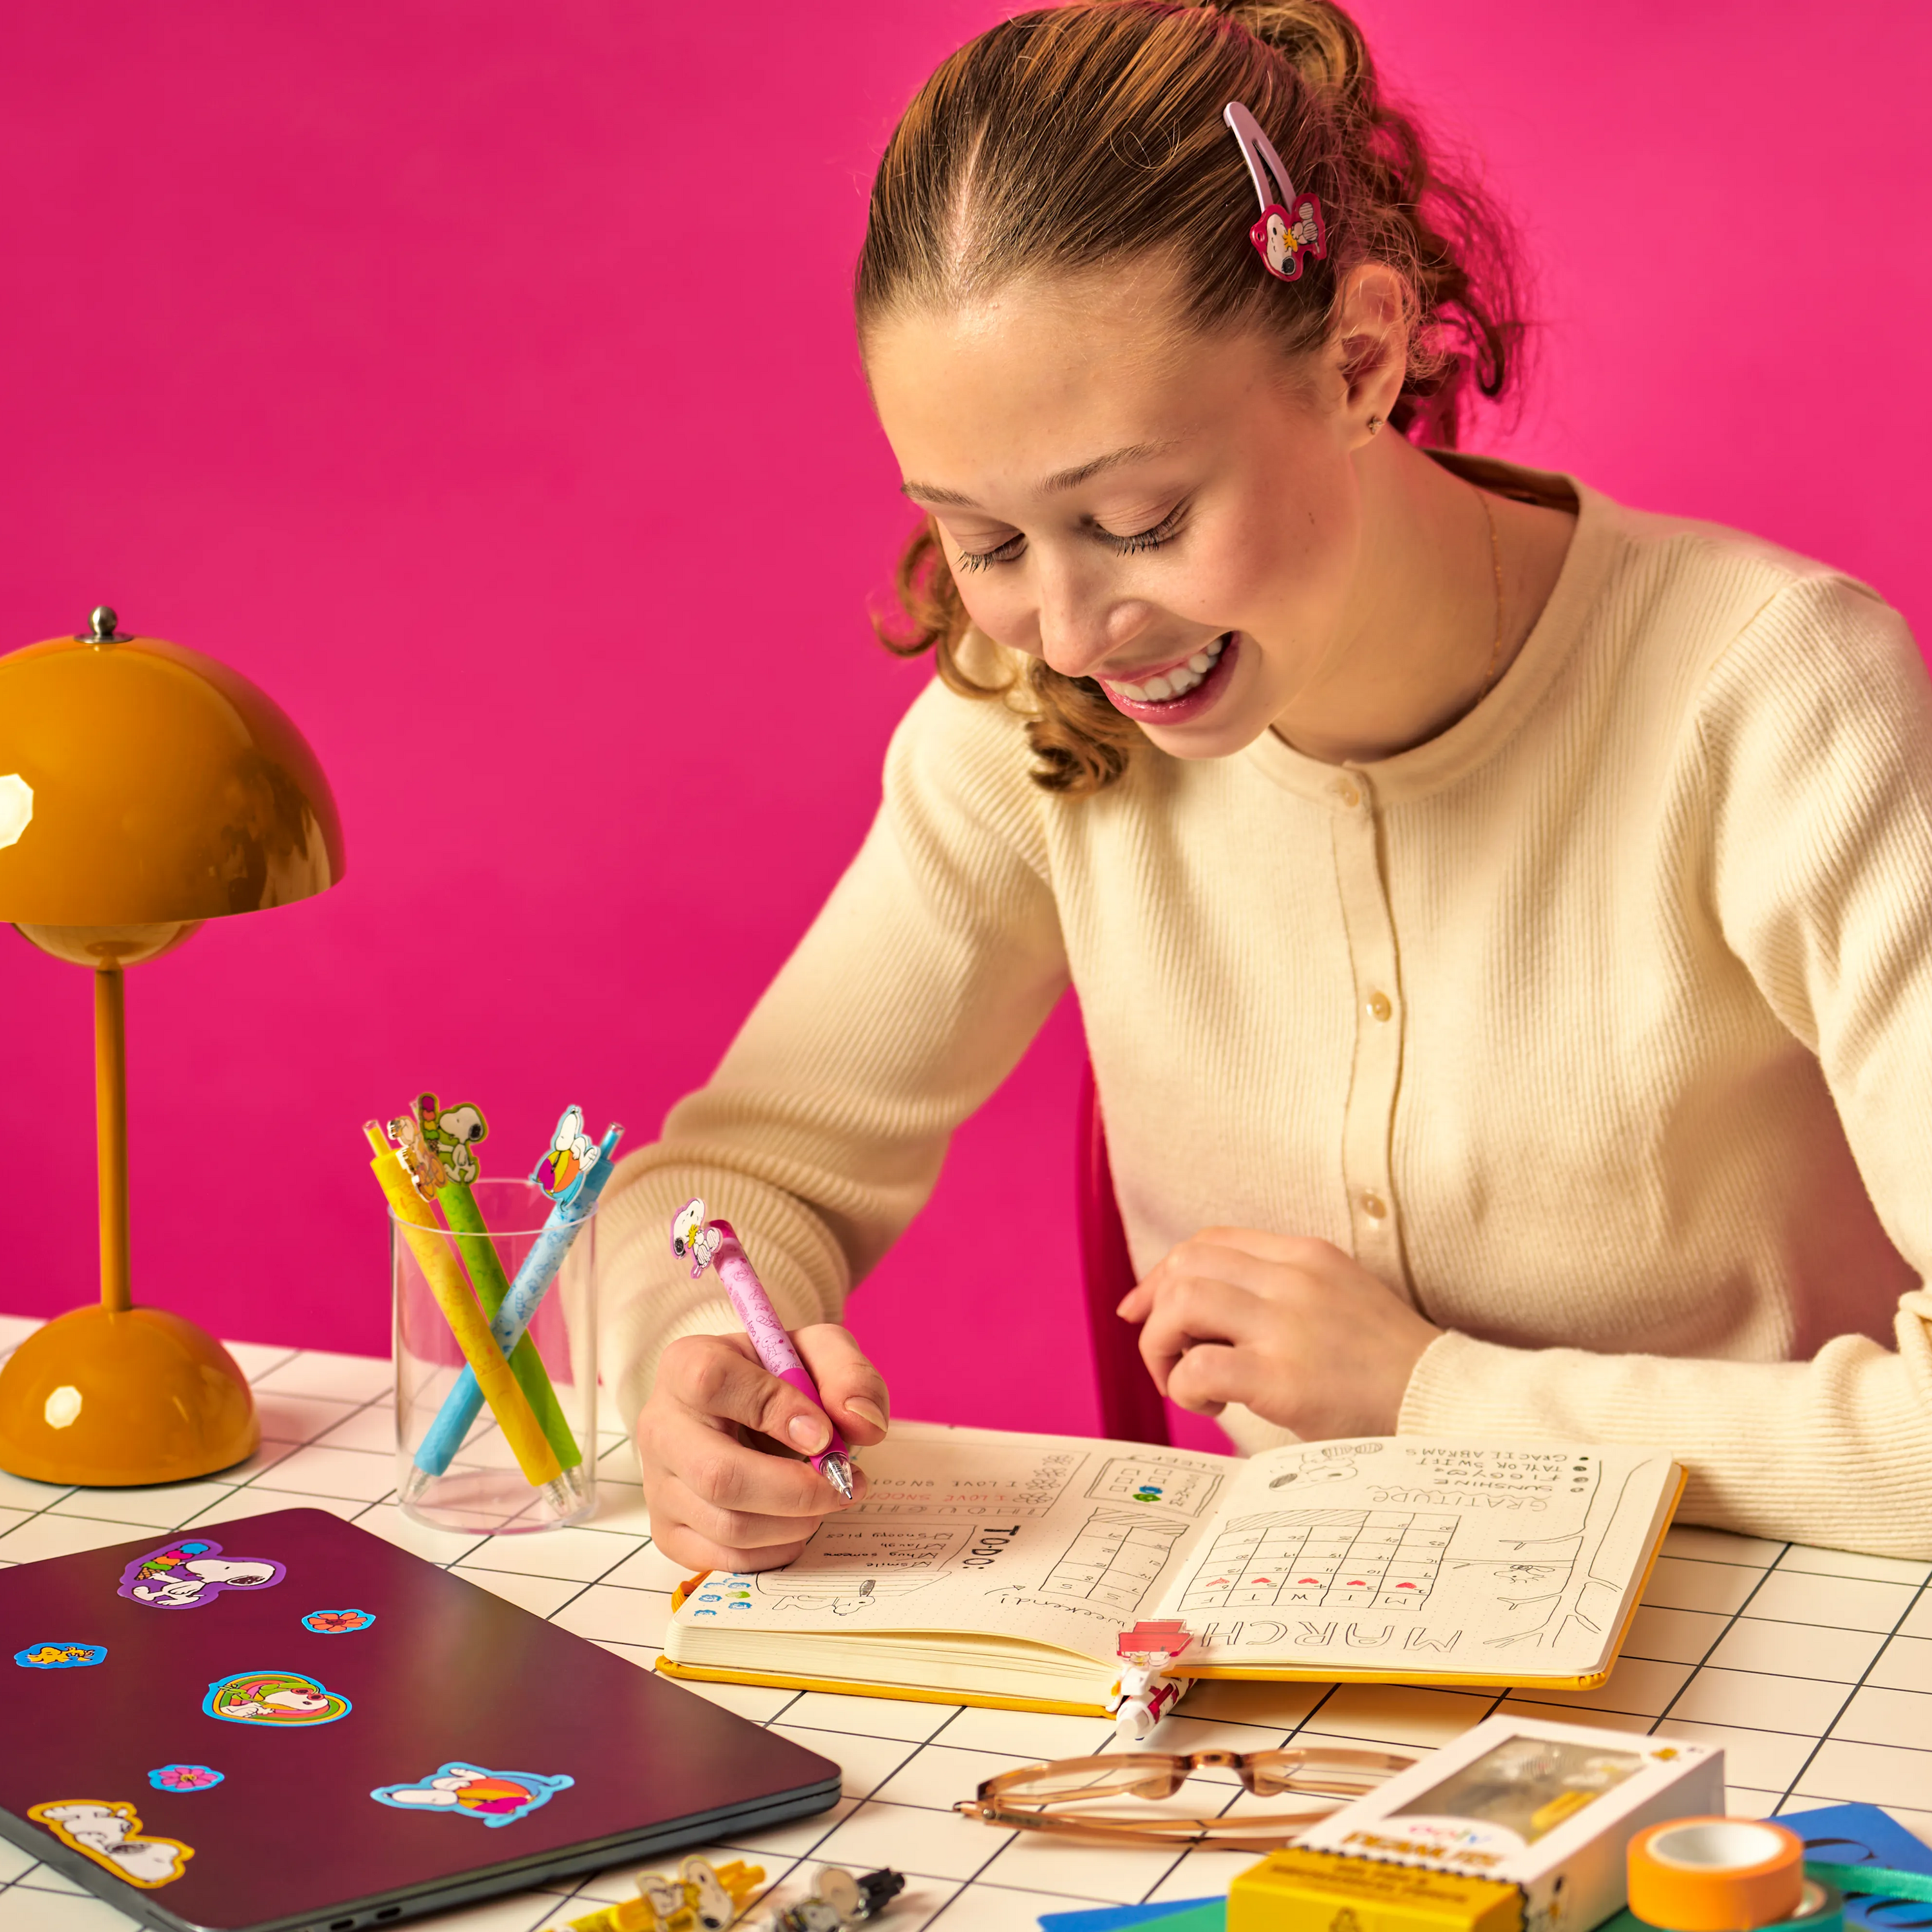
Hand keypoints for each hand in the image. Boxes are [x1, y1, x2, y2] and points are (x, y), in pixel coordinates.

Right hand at [637, 1323, 889, 1572]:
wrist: (745, 1408)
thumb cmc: (779, 1377)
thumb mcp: (818, 1353)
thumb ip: (848, 1375)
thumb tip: (861, 1423)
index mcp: (686, 1364)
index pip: (715, 1384)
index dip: (775, 1410)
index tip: (824, 1433)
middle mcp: (660, 1426)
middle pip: (718, 1475)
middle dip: (796, 1491)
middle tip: (844, 1484)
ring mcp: (657, 1485)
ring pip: (726, 1525)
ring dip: (794, 1523)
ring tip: (827, 1500)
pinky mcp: (668, 1531)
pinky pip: (722, 1559)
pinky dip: (775, 1551)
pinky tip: (798, 1524)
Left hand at [1117, 1230, 1439, 1439]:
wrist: (1443, 1402)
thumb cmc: (1387, 1366)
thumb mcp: (1338, 1298)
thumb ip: (1282, 1291)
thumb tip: (1206, 1310)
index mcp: (1306, 1255)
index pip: (1209, 1241)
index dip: (1162, 1273)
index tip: (1142, 1310)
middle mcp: (1293, 1279)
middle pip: (1185, 1266)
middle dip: (1156, 1312)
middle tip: (1167, 1357)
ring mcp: (1287, 1325)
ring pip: (1181, 1304)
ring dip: (1162, 1347)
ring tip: (1184, 1381)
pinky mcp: (1282, 1377)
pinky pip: (1198, 1366)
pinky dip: (1183, 1386)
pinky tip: (1210, 1404)